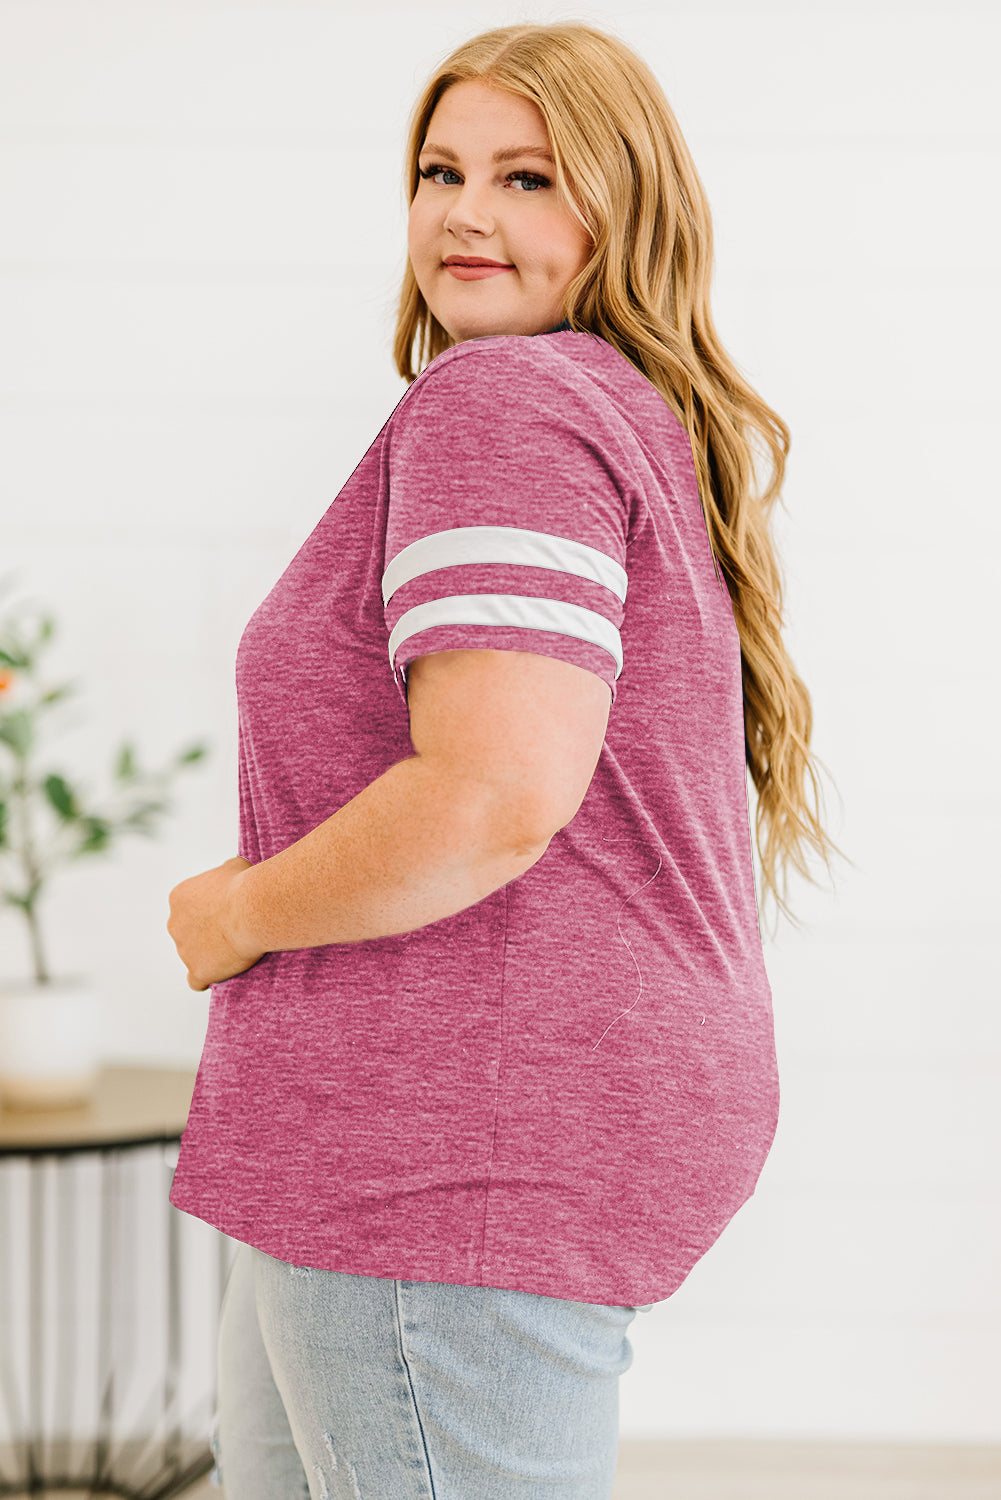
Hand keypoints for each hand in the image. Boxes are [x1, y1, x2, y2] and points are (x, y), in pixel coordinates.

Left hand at [167, 856, 263, 991]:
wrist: (252, 910)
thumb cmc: (244, 886)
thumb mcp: (234, 866)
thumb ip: (224, 873)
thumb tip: (229, 873)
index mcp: (179, 898)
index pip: (188, 907)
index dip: (209, 911)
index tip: (228, 912)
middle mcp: (175, 924)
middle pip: (187, 932)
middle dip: (206, 932)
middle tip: (232, 930)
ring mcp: (184, 950)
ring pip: (193, 955)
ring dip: (209, 954)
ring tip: (236, 950)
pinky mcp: (198, 970)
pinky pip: (196, 981)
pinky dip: (207, 978)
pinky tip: (220, 974)